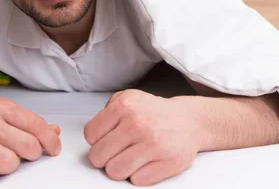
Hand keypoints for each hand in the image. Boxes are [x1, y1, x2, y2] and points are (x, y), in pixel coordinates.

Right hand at [0, 96, 61, 185]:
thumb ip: (27, 122)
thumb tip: (54, 132)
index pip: (35, 125)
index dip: (49, 141)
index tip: (53, 148)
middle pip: (26, 146)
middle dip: (31, 154)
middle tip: (23, 154)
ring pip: (8, 164)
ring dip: (9, 166)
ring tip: (0, 159)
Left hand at [84, 89, 199, 185]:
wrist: (188, 120)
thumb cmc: (154, 113)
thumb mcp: (128, 98)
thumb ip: (107, 112)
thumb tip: (93, 135)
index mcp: (125, 105)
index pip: (90, 135)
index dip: (97, 140)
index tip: (107, 139)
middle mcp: (137, 123)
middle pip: (98, 157)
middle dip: (105, 157)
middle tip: (117, 151)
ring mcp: (153, 143)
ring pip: (115, 171)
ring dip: (120, 168)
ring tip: (130, 158)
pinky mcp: (168, 162)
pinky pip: (137, 180)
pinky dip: (139, 175)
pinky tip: (146, 162)